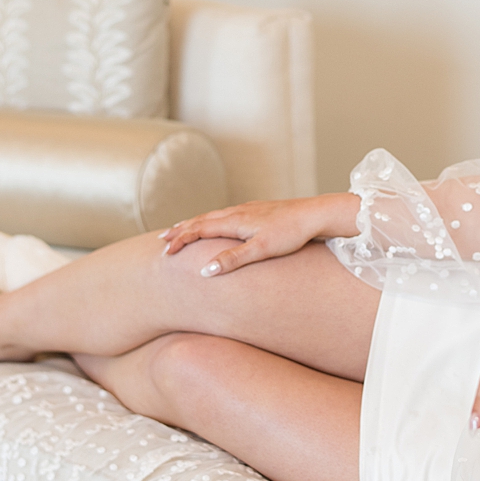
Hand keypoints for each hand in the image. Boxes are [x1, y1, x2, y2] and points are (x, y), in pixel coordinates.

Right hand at [158, 193, 359, 276]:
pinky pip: (226, 214)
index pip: (199, 229)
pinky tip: (217, 223)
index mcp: (235, 220)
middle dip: (181, 229)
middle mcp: (238, 211)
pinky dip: (212, 220)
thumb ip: (233, 259)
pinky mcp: (258, 210)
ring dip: (195, 223)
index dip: (181, 240)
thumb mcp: (261, 250)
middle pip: (202, 219)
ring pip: (214, 215)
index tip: (166, 253)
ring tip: (182, 229)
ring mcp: (248, 209)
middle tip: (163, 239)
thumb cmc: (291, 233)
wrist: (316, 214)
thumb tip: (205, 271)